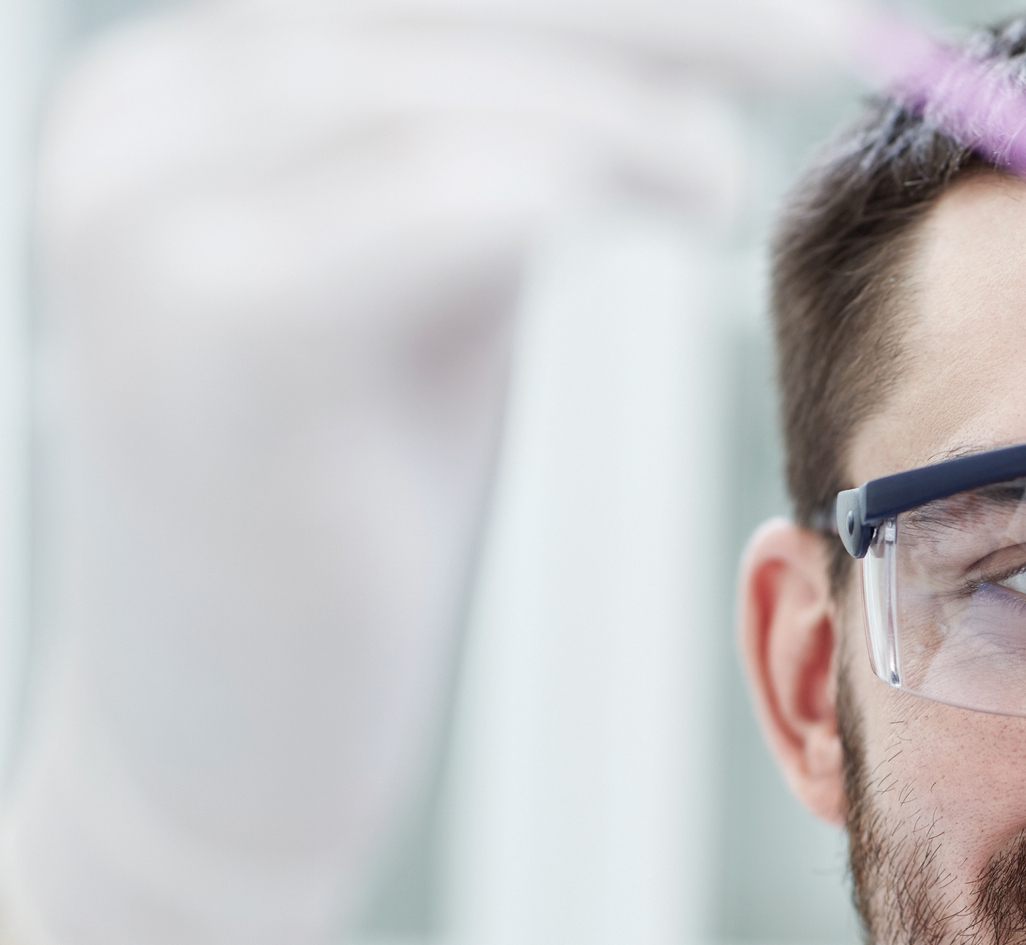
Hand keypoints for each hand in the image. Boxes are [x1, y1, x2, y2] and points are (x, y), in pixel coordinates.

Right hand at [1, 0, 852, 944]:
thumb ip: (484, 157)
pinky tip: (692, 198)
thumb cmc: (335, 519)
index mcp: (185, 97)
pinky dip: (602, 176)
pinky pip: (463, 196)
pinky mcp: (235, 336)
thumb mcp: (408, 291)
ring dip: (649, 97)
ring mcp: (163, 217)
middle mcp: (146, 120)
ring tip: (729, 175)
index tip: (771, 9)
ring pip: (470, 77)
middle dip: (668, 11)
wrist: (220, 746)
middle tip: (834, 28)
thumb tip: (668, 77)